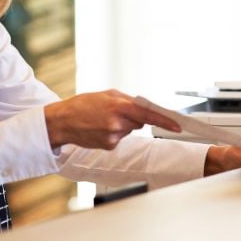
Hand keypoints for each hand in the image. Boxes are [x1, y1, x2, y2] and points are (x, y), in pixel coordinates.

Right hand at [44, 90, 180, 149]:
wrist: (63, 121)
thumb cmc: (83, 105)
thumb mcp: (106, 94)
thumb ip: (127, 100)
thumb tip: (144, 107)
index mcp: (118, 106)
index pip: (148, 114)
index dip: (165, 121)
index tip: (177, 126)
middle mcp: (117, 123)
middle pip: (139, 122)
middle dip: (133, 117)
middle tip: (114, 112)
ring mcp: (113, 136)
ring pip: (129, 130)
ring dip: (122, 125)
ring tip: (103, 120)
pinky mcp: (109, 146)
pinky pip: (120, 138)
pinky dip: (114, 133)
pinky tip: (100, 129)